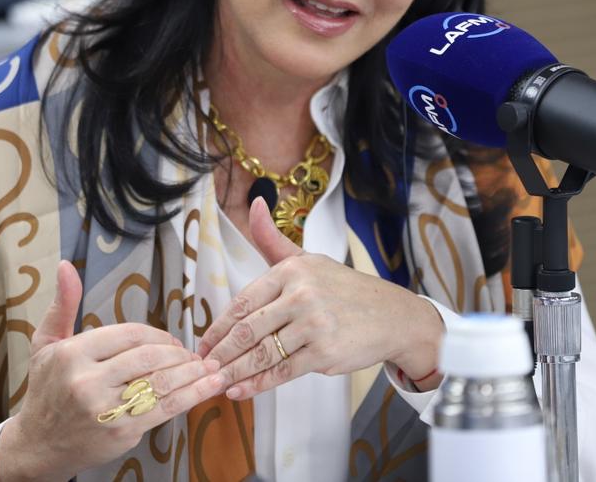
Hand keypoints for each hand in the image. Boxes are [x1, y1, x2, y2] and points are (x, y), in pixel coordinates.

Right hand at [0, 260, 228, 481]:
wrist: (38, 445)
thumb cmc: (46, 390)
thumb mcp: (46, 344)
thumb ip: (62, 305)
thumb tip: (66, 265)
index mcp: (73, 354)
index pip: (129, 334)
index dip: (157, 334)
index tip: (170, 340)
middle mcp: (87, 381)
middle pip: (149, 357)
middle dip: (177, 353)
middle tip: (190, 354)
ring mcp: (105, 409)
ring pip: (161, 382)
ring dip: (191, 372)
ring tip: (207, 366)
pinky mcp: (122, 431)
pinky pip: (166, 408)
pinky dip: (194, 394)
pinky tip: (211, 384)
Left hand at [196, 198, 444, 401]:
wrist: (392, 315)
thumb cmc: (343, 288)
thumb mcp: (307, 259)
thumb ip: (272, 239)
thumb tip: (254, 203)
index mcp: (292, 270)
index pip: (243, 302)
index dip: (219, 327)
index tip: (203, 343)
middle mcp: (301, 295)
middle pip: (248, 329)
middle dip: (221, 353)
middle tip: (203, 367)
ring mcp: (314, 325)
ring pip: (262, 353)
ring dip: (234, 372)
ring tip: (216, 383)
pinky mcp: (324, 353)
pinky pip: (283, 371)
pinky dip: (258, 384)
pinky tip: (241, 391)